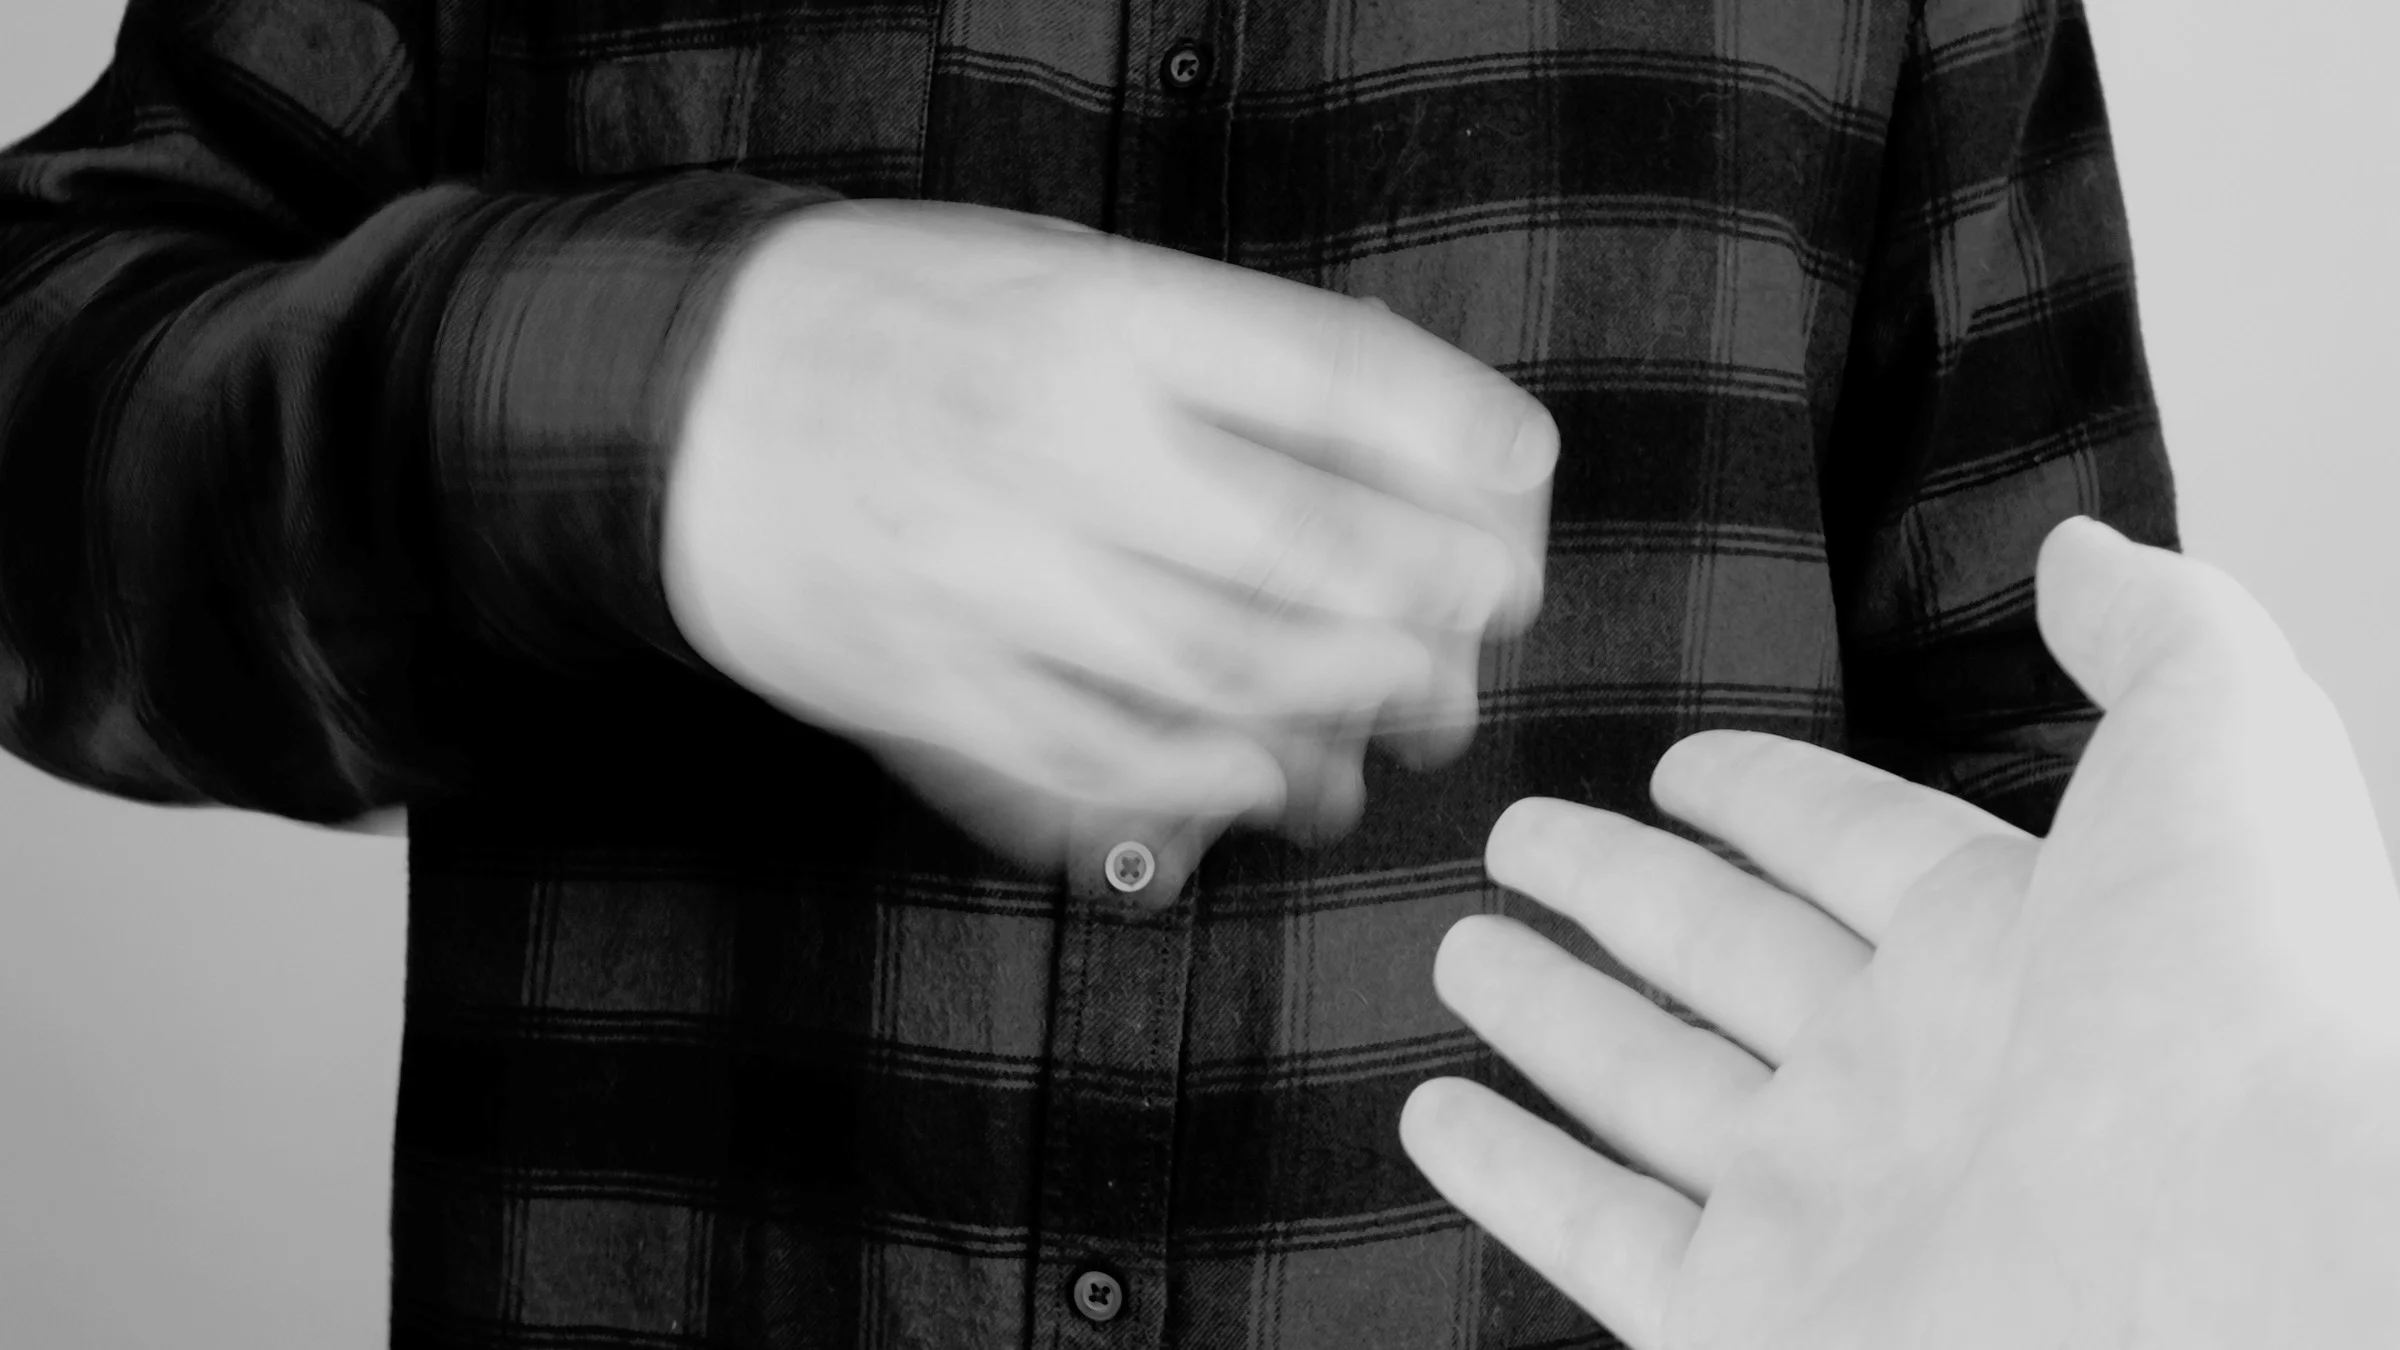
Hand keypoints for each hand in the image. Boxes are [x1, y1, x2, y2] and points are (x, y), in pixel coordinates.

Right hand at [662, 201, 1553, 893]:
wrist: (676, 402)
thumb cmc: (893, 319)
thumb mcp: (1055, 267)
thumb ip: (1203, 349)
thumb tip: (1388, 442)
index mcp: (1094, 318)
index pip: (1328, 378)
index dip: (1455, 435)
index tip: (1519, 472)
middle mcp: (1050, 450)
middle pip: (1302, 553)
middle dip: (1432, 600)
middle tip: (1490, 614)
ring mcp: (986, 582)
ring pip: (1217, 674)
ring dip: (1343, 706)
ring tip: (1409, 707)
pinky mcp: (935, 686)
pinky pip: (1099, 759)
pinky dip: (1207, 781)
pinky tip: (1271, 775)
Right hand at [1402, 518, 2399, 1348]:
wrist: (2244, 1278)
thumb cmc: (2250, 1020)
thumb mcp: (2221, 758)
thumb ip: (2157, 638)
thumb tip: (2081, 553)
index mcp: (2008, 948)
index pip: (1848, 849)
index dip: (1763, 799)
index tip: (1680, 765)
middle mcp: (1908, 1078)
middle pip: (1721, 956)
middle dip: (1616, 889)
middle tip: (1522, 838)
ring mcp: (1824, 1207)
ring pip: (1646, 1088)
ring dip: (1548, 1018)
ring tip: (1460, 953)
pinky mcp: (1750, 1322)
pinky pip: (1597, 1235)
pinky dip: (1510, 1177)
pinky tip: (1440, 1116)